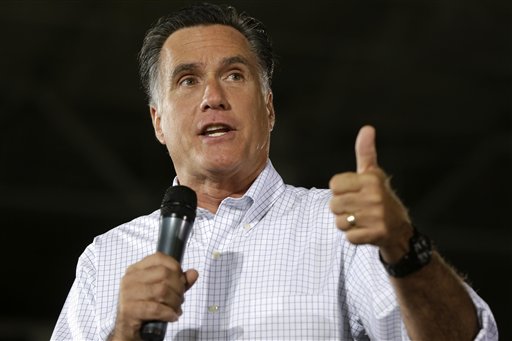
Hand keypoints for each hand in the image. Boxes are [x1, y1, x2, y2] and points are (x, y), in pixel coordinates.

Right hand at [110, 252, 198, 340]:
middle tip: (181, 298)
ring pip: (161, 291)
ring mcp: (127, 294)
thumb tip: (194, 273)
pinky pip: (155, 308)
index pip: (159, 257)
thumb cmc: (146, 306)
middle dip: (178, 287)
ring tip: (177, 308)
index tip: (181, 280)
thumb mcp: (164, 291)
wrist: (128, 329)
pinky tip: (173, 316)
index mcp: (136, 269)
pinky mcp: (128, 310)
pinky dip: (168, 313)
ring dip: (175, 301)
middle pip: (164, 274)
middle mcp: (130, 279)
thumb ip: (179, 281)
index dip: (175, 267)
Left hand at [329, 125, 412, 262]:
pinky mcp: (377, 234)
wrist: (400, 229)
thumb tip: (367, 128)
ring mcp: (377, 216)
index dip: (339, 190)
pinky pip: (348, 237)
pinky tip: (365, 231)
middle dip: (341, 209)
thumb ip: (365, 152)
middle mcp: (375, 197)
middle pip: (334, 204)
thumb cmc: (380, 197)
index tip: (353, 192)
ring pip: (339, 222)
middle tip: (357, 208)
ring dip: (346, 224)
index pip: (334, 184)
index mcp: (371, 180)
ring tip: (361, 220)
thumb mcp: (373, 173)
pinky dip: (354, 237)